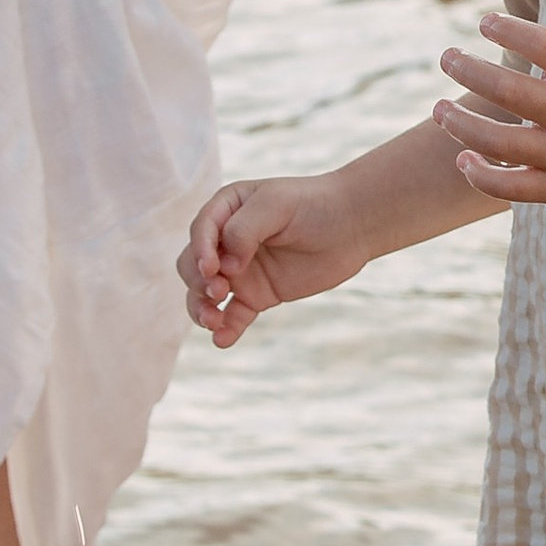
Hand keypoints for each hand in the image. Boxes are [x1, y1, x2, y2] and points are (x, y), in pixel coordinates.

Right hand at [180, 177, 369, 341]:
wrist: (352, 225)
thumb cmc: (313, 204)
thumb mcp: (276, 205)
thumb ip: (244, 229)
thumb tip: (226, 266)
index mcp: (226, 210)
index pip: (200, 232)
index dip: (200, 251)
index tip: (213, 269)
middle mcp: (227, 242)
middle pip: (192, 265)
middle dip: (198, 281)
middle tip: (220, 291)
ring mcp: (241, 271)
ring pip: (204, 294)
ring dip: (201, 309)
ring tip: (213, 321)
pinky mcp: (258, 295)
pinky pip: (234, 316)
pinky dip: (226, 329)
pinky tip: (223, 341)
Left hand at [433, 13, 545, 214]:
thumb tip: (525, 62)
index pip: (542, 45)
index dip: (507, 29)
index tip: (483, 21)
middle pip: (509, 91)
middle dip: (468, 69)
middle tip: (446, 56)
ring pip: (499, 143)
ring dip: (460, 124)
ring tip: (438, 109)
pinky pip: (510, 188)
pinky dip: (480, 176)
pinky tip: (463, 159)